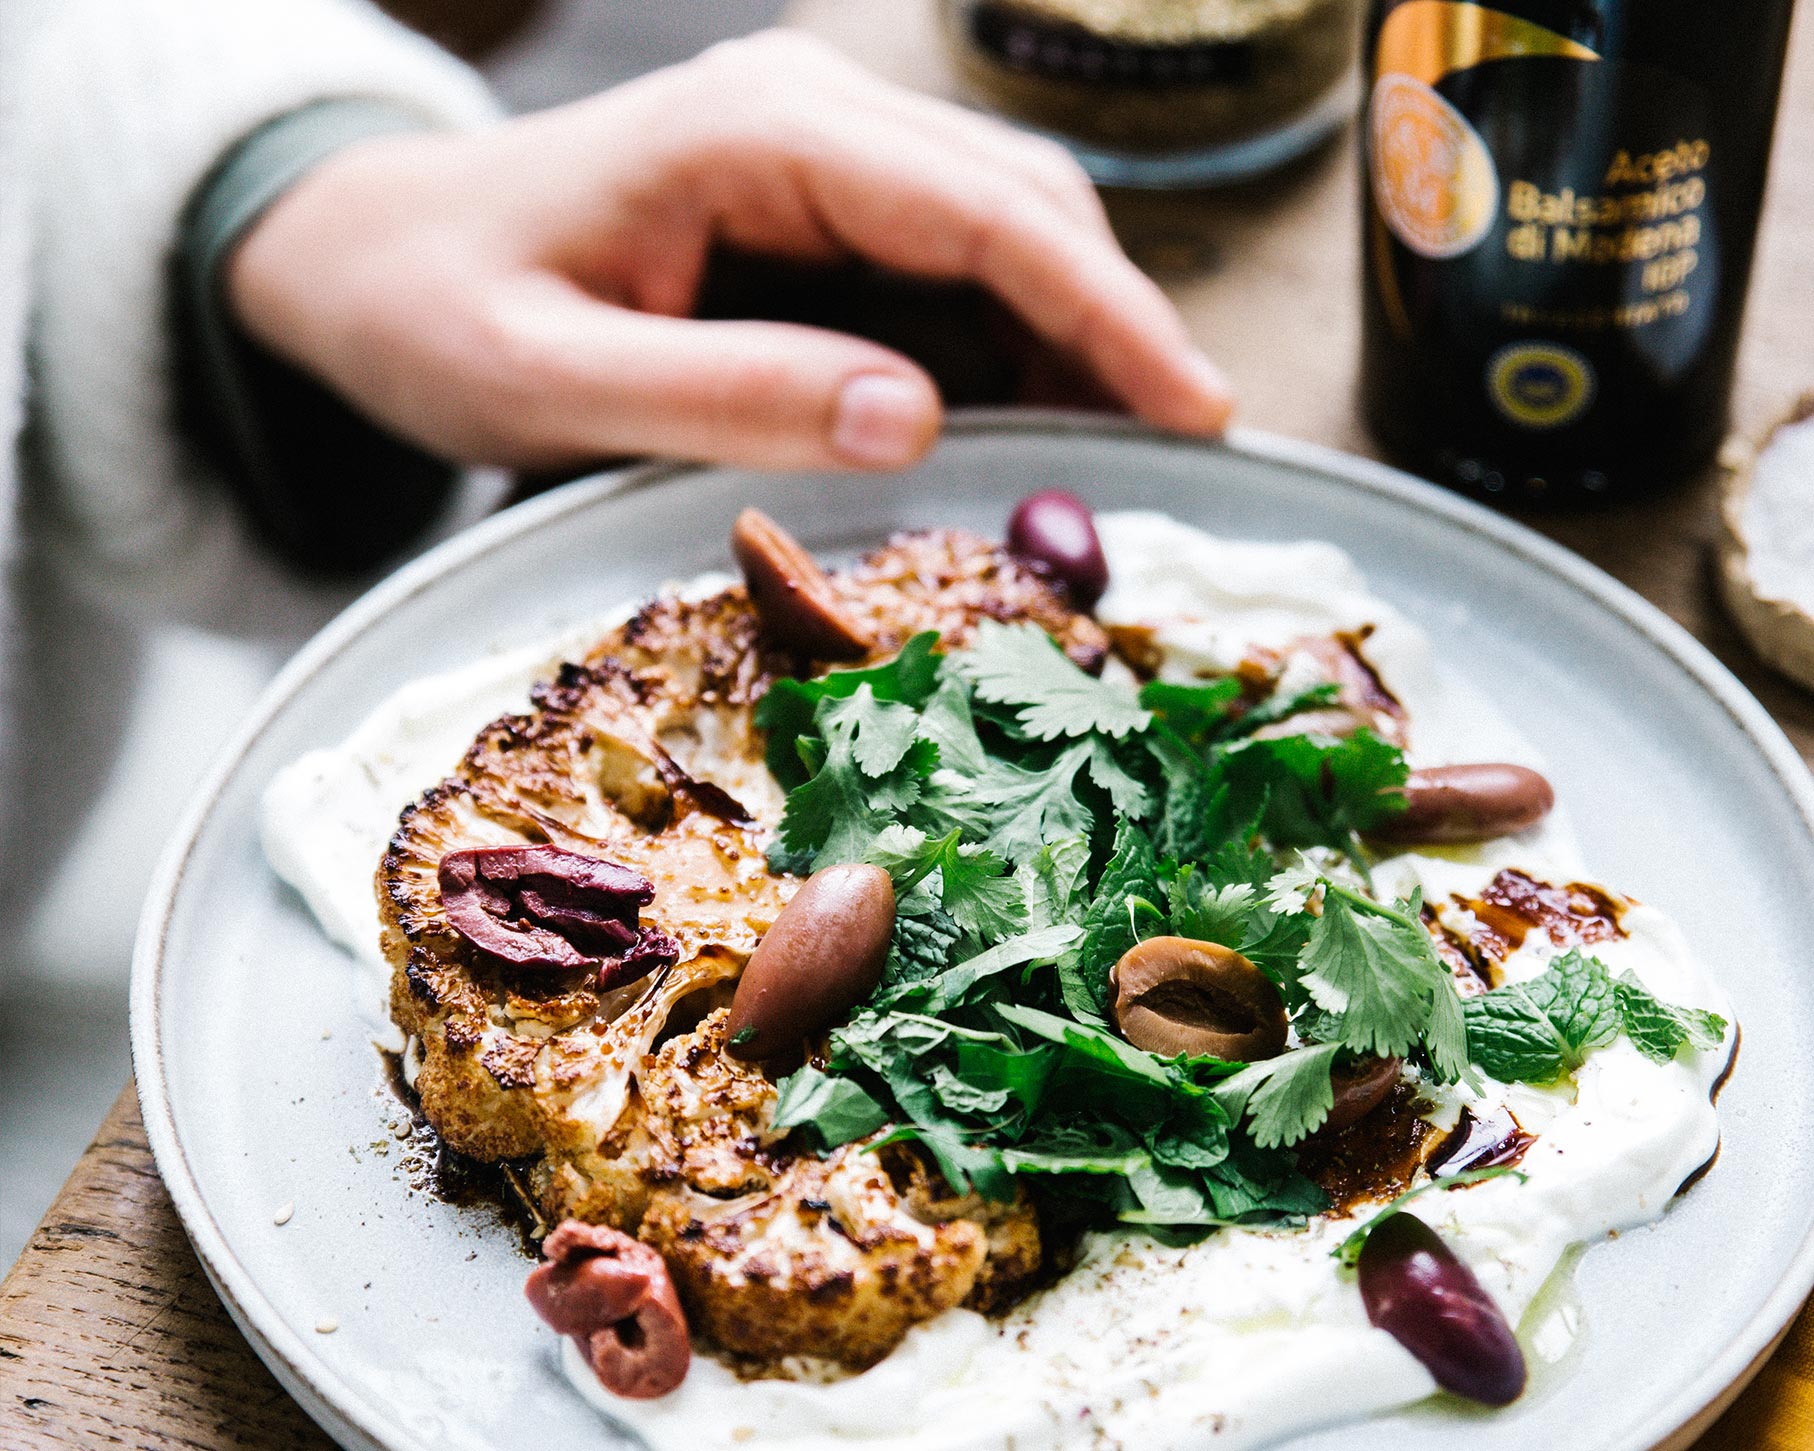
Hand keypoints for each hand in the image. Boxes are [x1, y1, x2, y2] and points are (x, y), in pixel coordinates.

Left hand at [228, 30, 1233, 473]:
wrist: (370, 257)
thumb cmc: (435, 312)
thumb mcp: (548, 379)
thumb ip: (724, 394)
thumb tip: (919, 418)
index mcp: (763, 134)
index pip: (990, 215)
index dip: (1110, 315)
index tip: (1194, 418)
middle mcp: (816, 120)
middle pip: (1027, 213)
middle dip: (1116, 336)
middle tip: (1172, 476)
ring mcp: (822, 159)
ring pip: (1007, 242)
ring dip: (1072, 354)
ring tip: (1109, 479)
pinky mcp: (818, 213)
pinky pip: (949, 279)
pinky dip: (1005, 360)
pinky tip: (1018, 445)